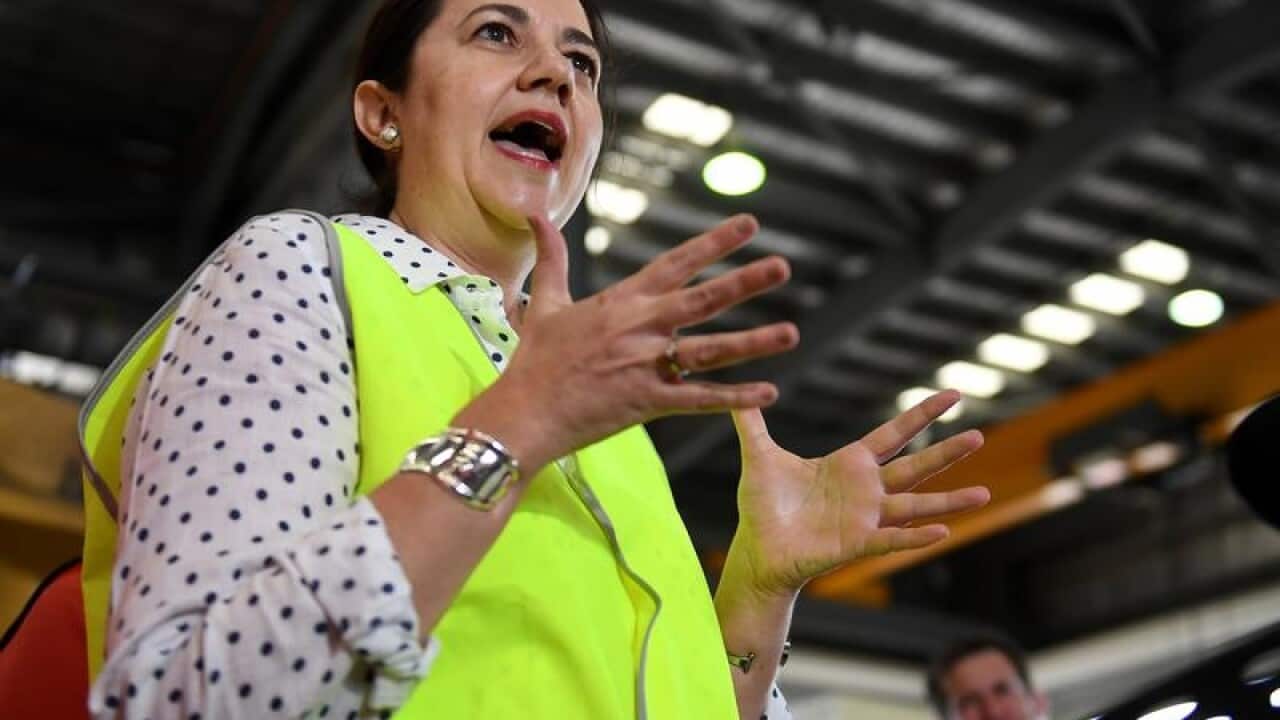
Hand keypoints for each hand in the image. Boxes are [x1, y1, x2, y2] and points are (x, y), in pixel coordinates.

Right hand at [473, 214, 798, 471]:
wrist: (525, 412)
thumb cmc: (535, 360)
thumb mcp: (544, 303)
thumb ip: (551, 258)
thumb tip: (536, 216)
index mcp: (623, 302)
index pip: (676, 263)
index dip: (714, 242)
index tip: (749, 225)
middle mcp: (640, 327)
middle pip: (702, 299)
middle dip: (745, 281)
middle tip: (783, 267)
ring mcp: (647, 365)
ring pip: (709, 350)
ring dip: (753, 342)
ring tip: (792, 333)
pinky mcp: (648, 402)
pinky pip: (700, 400)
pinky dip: (735, 398)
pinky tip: (769, 393)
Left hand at [724, 390, 989, 597]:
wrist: (757, 552)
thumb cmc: (762, 507)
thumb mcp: (758, 457)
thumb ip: (751, 423)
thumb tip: (740, 389)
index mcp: (849, 464)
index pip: (894, 434)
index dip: (923, 415)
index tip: (953, 395)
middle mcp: (866, 490)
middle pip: (915, 466)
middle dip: (947, 452)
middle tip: (980, 436)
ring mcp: (866, 518)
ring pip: (915, 506)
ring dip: (949, 502)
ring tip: (984, 494)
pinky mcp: (857, 544)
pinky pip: (892, 539)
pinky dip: (916, 537)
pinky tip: (942, 532)